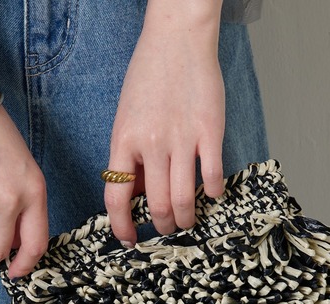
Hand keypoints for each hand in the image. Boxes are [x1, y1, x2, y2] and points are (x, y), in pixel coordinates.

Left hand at [104, 0, 225, 245]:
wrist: (177, 39)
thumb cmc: (148, 78)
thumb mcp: (126, 118)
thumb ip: (130, 156)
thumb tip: (137, 193)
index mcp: (124, 141)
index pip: (116, 196)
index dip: (121, 225)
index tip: (128, 239)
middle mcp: (151, 144)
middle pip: (155, 205)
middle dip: (162, 227)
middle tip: (167, 230)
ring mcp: (182, 138)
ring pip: (183, 198)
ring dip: (186, 219)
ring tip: (187, 221)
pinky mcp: (210, 131)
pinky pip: (212, 176)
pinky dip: (212, 192)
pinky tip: (212, 193)